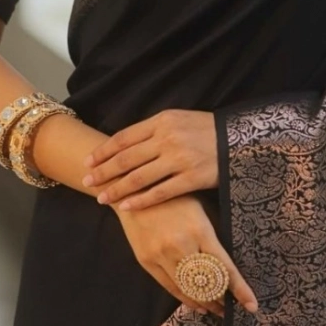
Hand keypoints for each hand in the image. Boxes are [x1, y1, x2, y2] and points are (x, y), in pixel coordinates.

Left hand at [84, 109, 217, 210]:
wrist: (237, 139)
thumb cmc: (204, 129)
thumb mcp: (178, 119)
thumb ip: (153, 130)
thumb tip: (124, 145)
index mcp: (162, 120)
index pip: (124, 137)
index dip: (104, 151)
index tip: (88, 162)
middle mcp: (168, 138)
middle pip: (127, 158)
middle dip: (103, 171)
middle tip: (87, 182)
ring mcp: (179, 159)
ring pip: (139, 177)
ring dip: (117, 189)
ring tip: (102, 198)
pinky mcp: (191, 178)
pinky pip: (160, 192)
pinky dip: (141, 200)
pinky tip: (127, 206)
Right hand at [115, 194, 257, 317]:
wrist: (134, 189)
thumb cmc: (175, 195)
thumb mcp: (201, 208)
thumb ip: (213, 236)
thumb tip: (228, 263)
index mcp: (200, 230)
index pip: (225, 268)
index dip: (240, 289)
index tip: (252, 305)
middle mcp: (180, 246)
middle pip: (206, 285)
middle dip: (221, 301)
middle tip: (232, 309)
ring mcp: (161, 255)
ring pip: (187, 290)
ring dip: (204, 304)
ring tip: (217, 310)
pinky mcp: (146, 261)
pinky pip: (169, 287)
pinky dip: (184, 298)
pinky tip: (196, 304)